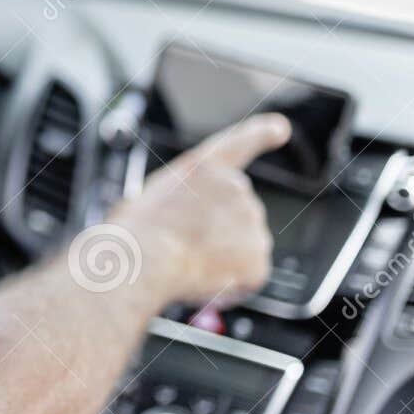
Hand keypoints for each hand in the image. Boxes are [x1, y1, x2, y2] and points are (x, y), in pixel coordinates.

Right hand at [110, 113, 290, 304]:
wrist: (141, 259)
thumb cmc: (133, 231)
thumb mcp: (148, 197)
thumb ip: (179, 201)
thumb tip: (184, 229)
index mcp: (203, 168)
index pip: (241, 142)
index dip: (262, 134)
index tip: (279, 128)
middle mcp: (235, 188)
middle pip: (236, 213)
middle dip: (217, 232)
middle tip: (184, 247)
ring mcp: (251, 223)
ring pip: (242, 246)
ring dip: (222, 258)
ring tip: (186, 264)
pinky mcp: (258, 258)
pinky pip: (248, 277)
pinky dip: (230, 285)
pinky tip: (202, 281)